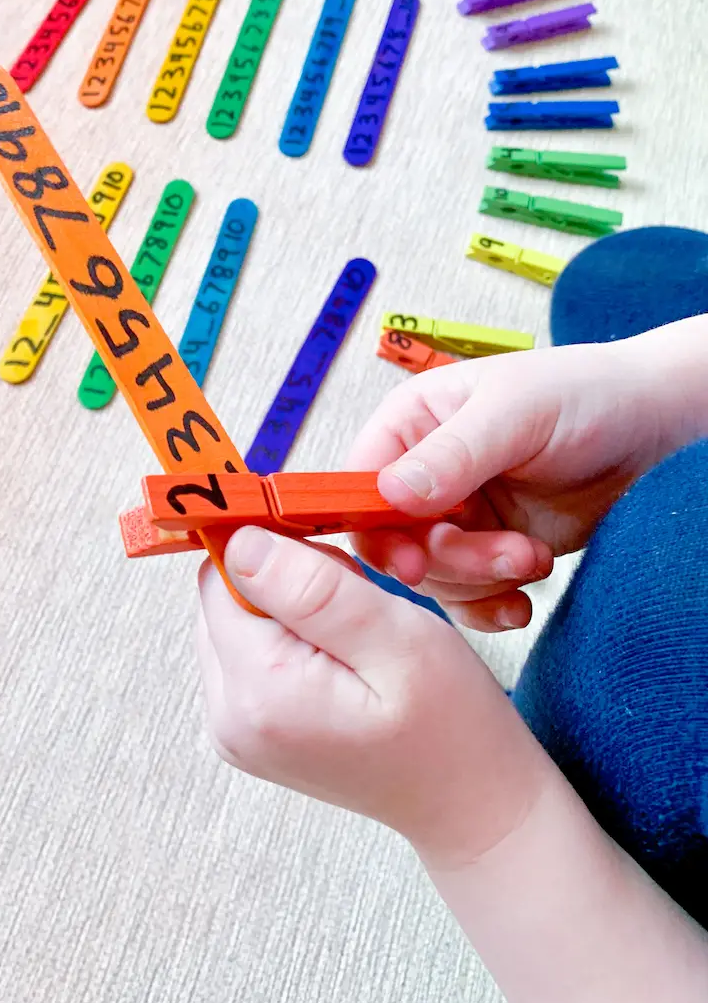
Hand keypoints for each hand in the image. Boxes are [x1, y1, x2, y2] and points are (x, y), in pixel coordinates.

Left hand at [196, 527, 550, 866]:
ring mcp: (235, 730)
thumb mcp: (397, 640)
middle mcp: (229, 717)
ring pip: (237, 620)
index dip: (280, 553)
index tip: (340, 571)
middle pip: (224, 597)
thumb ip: (313, 588)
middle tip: (360, 613)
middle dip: (286, 582)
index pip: (222, 575)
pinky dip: (292, 641)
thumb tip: (239, 543)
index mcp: (258, 692)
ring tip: (357, 642)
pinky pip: (251, 653)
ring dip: (291, 611)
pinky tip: (342, 662)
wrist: (470, 804)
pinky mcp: (250, 731)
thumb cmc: (451, 727)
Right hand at [350, 325, 706, 631]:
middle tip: (505, 555)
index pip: (358, 485)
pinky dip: (490, 608)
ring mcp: (453, 517)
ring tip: (533, 555)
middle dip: (450, 559)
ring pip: (431, 576)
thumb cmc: (580, 394)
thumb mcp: (515, 412)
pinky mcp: (485, 552)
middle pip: (393, 542)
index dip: (374, 527)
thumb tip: (392, 492)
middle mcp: (421, 474)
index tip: (410, 560)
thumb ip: (452, 454)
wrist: (645, 426)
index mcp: (409, 424)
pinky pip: (463, 598)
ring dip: (482, 579)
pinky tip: (522, 600)